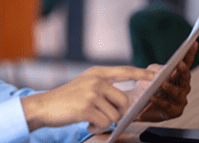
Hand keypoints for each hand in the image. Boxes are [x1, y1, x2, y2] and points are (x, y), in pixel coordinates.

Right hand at [21, 66, 155, 133]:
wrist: (43, 106)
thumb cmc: (66, 99)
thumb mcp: (85, 86)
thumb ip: (104, 88)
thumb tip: (125, 101)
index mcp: (97, 73)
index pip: (125, 71)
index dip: (142, 73)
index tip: (155, 74)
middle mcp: (95, 80)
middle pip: (124, 101)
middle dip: (118, 113)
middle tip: (105, 116)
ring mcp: (91, 93)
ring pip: (115, 115)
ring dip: (105, 122)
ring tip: (91, 118)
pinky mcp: (86, 107)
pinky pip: (104, 123)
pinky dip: (97, 127)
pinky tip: (87, 122)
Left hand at [131, 41, 197, 121]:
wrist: (135, 103)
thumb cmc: (145, 85)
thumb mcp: (149, 73)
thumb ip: (156, 70)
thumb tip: (164, 71)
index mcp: (178, 75)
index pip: (186, 63)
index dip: (190, 54)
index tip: (193, 43)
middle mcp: (182, 87)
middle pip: (185, 78)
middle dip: (183, 71)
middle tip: (179, 64)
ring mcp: (180, 100)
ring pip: (178, 93)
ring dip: (171, 88)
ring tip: (163, 83)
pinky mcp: (174, 111)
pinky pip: (168, 106)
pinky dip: (160, 101)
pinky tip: (153, 97)